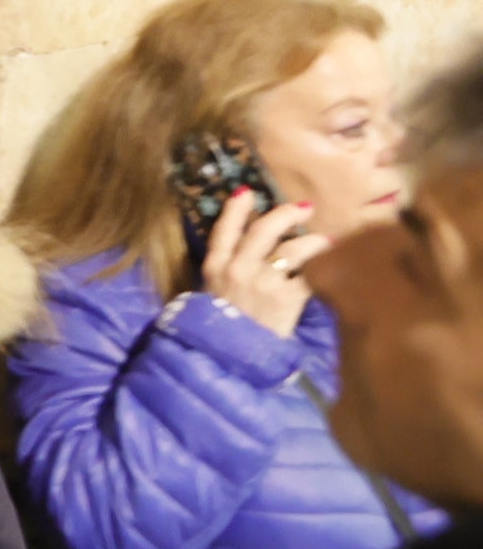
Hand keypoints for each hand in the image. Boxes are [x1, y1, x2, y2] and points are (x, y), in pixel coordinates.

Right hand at [205, 188, 328, 333]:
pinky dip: (322, 269)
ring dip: (312, 241)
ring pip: (291, 249)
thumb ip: (229, 266)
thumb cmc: (226, 324)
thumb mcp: (214, 291)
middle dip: (286, 214)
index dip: (236, 209)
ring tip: (325, 240)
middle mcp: (237, 268)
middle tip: (305, 208)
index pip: (224, 229)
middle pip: (264, 229)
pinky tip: (333, 266)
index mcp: (215, 266)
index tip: (247, 192)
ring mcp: (262, 282)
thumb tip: (253, 242)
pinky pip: (309, 275)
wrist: (235, 357)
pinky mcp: (286, 298)